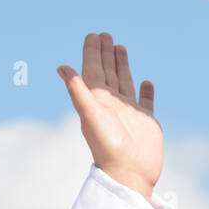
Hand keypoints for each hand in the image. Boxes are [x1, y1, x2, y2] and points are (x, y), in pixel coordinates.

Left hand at [56, 33, 160, 200]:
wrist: (129, 173)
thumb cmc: (108, 146)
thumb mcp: (90, 115)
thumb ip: (78, 91)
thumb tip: (61, 67)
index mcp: (97, 100)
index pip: (93, 70)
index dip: (92, 53)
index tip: (93, 35)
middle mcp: (112, 104)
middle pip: (108, 72)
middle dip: (105, 54)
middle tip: (105, 34)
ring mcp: (129, 112)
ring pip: (125, 82)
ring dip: (122, 65)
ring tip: (120, 48)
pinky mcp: (146, 122)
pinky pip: (146, 102)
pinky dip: (146, 92)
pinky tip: (146, 82)